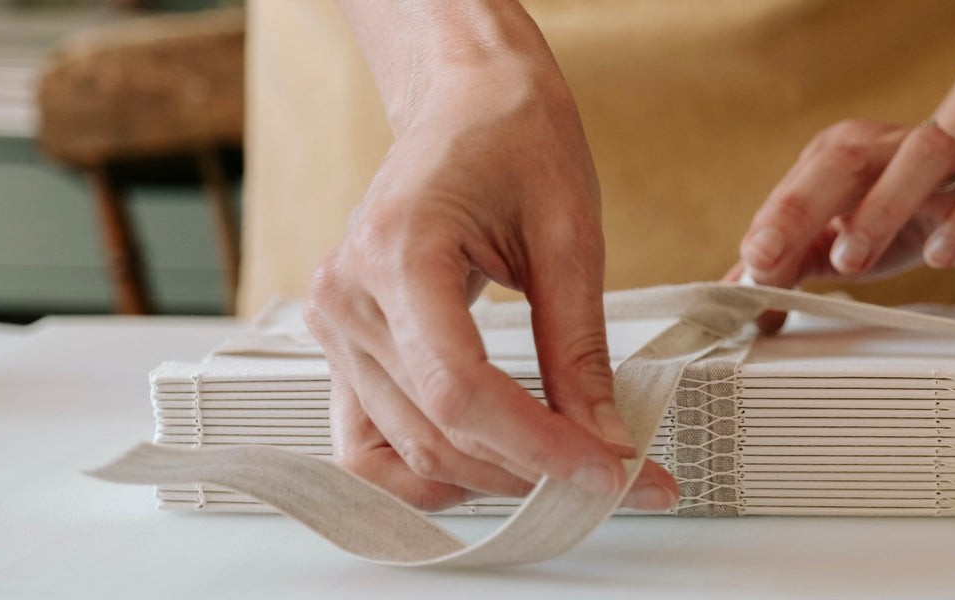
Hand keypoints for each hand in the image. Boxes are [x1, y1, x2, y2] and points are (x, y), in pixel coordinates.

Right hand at [304, 65, 677, 511]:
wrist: (465, 99)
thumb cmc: (514, 138)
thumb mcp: (569, 235)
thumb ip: (579, 348)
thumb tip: (607, 439)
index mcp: (398, 251)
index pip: (462, 390)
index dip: (538, 446)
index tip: (610, 472)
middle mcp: (347, 296)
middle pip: (436, 431)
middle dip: (532, 472)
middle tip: (619, 478)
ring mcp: (334, 324)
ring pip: (406, 450)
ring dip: (491, 479)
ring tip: (566, 473)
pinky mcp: (344, 344)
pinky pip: (369, 442)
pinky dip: (431, 470)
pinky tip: (495, 465)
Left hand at [731, 116, 954, 330]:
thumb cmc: (907, 206)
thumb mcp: (839, 234)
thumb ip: (789, 263)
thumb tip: (736, 302)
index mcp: (842, 157)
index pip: (798, 184)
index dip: (771, 223)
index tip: (751, 262)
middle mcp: (890, 149)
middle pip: (842, 160)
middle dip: (802, 206)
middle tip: (775, 256)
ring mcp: (951, 159)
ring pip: (919, 160)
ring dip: (880, 207)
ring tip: (849, 261)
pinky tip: (940, 255)